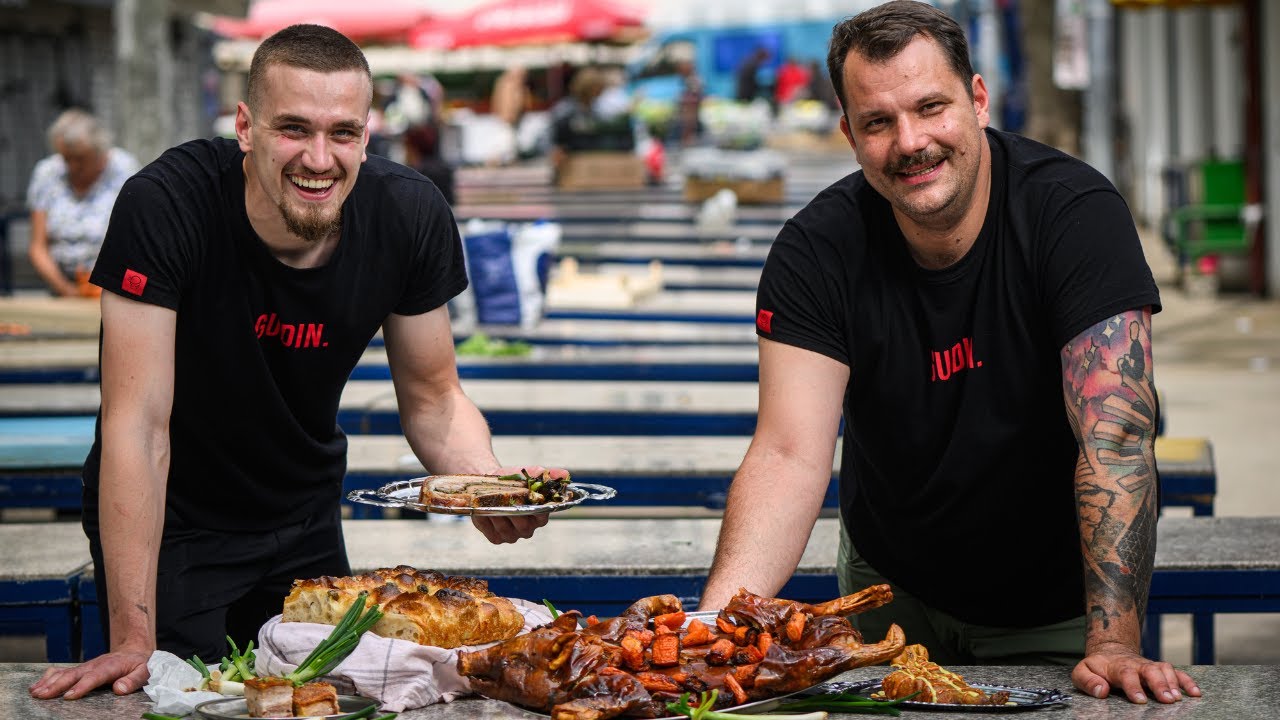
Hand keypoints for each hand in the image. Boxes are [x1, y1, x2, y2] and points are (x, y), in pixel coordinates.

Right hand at [28, 647, 151, 699]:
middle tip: (42, 695)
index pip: (95, 676)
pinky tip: (37, 685)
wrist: (136, 650)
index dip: (82, 686)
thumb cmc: (142, 664)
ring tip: (35, 692)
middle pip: (75, 674)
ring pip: (66, 673)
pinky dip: (50, 677)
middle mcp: (96, 664)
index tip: (69, 696)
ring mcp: (87, 666)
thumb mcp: (145, 671)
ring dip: (49, 682)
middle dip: (57, 685)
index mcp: (112, 666)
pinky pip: (64, 671)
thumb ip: (133, 680)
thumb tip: (119, 689)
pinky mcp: (82, 668)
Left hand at [468, 465, 566, 543]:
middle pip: (524, 526)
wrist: (489, 484)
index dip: (536, 510)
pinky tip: (484, 513)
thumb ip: (546, 474)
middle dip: (513, 513)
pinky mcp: (497, 538)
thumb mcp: (529, 474)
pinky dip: (487, 524)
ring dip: (498, 517)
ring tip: (491, 504)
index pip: (543, 515)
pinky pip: (494, 535)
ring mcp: (512, 535)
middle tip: (504, 500)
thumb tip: (565, 473)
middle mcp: (528, 528)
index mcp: (540, 515)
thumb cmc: (512, 481)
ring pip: (508, 531)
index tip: (527, 498)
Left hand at [1072, 644, 1201, 703]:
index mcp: (1117, 666)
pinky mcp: (1160, 670)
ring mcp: (1150, 666)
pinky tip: (1195, 693)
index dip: (1133, 686)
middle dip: (1159, 685)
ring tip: (1178, 699)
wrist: (1110, 652)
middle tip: (1167, 700)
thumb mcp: (1082, 671)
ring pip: (1164, 669)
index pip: (1126, 674)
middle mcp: (1136, 665)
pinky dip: (1187, 681)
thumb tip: (1100, 691)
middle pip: (1150, 670)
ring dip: (1174, 683)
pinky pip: (1177, 672)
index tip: (1140, 700)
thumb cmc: (1098, 667)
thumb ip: (1087, 681)